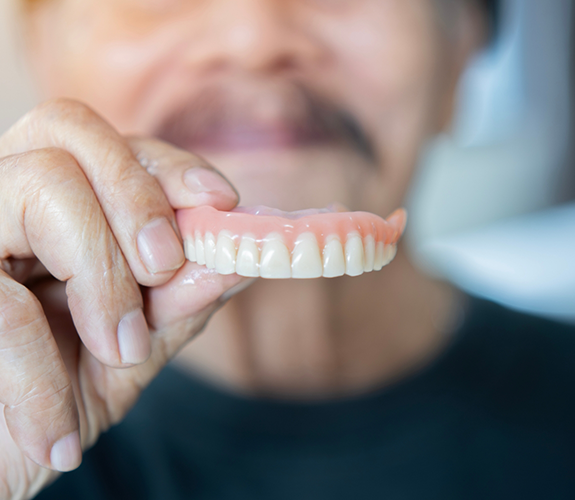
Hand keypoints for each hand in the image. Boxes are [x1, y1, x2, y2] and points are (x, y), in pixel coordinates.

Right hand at [0, 99, 245, 499]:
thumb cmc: (55, 400)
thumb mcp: (130, 351)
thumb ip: (179, 301)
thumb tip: (238, 257)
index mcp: (56, 208)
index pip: (113, 144)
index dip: (170, 165)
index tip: (222, 202)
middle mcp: (5, 200)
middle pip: (70, 128)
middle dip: (138, 197)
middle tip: (164, 269)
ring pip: (42, 183)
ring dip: (102, 275)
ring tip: (120, 352)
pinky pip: (2, 302)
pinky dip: (40, 376)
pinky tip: (59, 436)